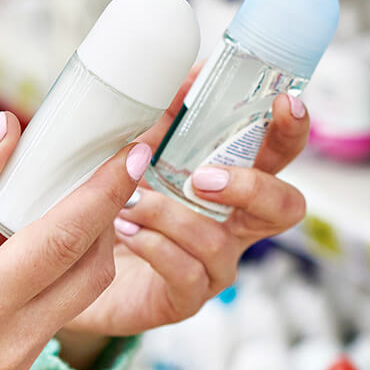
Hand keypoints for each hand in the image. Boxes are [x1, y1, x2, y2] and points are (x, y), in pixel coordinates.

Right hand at [0, 112, 149, 369]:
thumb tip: (8, 131)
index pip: (63, 240)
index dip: (104, 191)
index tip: (134, 151)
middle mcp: (11, 344)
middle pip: (92, 269)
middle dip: (112, 212)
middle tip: (114, 162)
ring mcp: (18, 361)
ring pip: (84, 292)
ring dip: (94, 241)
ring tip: (83, 189)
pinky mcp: (16, 364)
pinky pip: (62, 308)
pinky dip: (69, 266)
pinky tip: (52, 229)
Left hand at [68, 92, 309, 337]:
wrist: (78, 268)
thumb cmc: (121, 204)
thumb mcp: (143, 152)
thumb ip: (169, 115)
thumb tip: (191, 71)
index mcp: (235, 183)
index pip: (280, 155)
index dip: (292, 131)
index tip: (283, 103)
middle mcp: (236, 226)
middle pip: (285, 207)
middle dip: (252, 187)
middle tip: (203, 177)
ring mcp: (214, 265)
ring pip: (220, 242)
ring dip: (172, 216)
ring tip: (131, 201)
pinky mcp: (184, 298)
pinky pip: (185, 273)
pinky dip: (154, 246)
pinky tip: (127, 230)